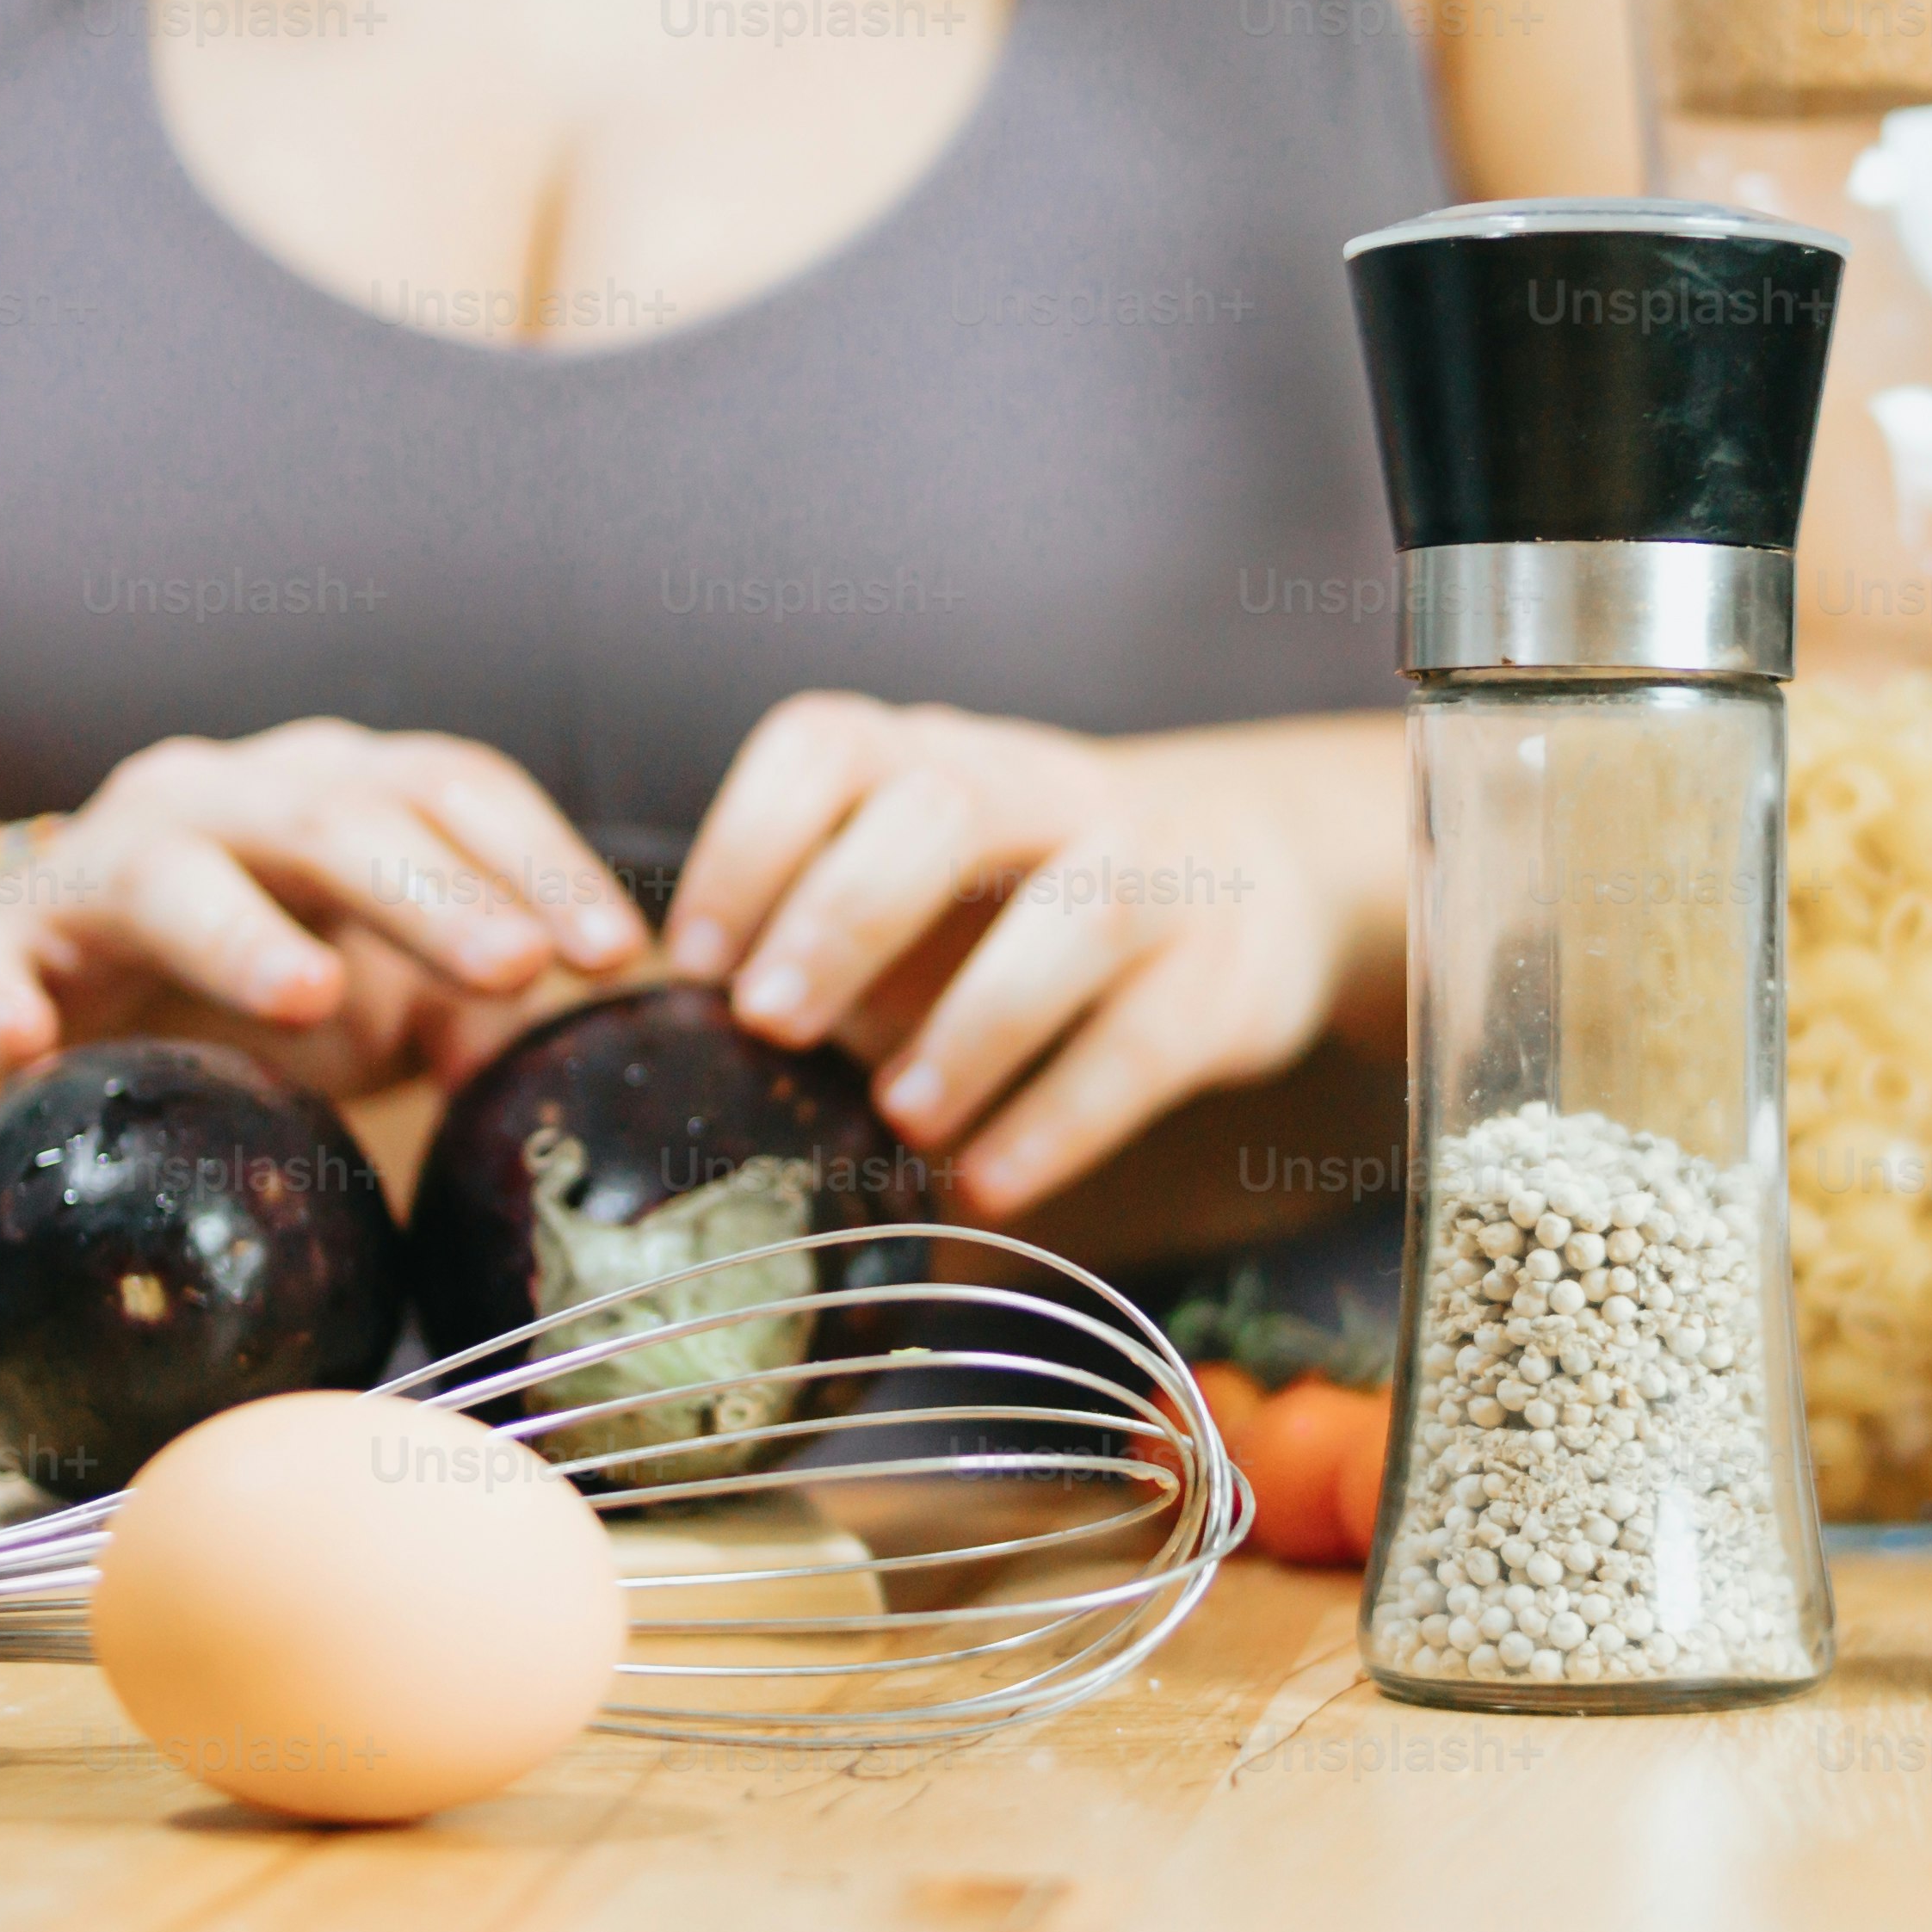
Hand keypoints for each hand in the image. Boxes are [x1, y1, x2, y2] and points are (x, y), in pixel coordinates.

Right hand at [0, 720, 639, 1126]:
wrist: (27, 989)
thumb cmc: (230, 986)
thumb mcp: (367, 998)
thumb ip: (454, 1009)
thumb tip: (535, 1056)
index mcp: (330, 797)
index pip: (451, 794)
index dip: (538, 862)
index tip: (614, 949)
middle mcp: (220, 802)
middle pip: (336, 822)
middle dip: (432, 895)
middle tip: (513, 967)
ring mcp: (96, 864)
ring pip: (171, 874)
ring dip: (242, 932)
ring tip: (308, 994)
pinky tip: (25, 1040)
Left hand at [663, 699, 1377, 1221]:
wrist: (1255, 871)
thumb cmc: (1023, 897)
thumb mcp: (919, 884)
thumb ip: (816, 945)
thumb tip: (676, 1061)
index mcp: (935, 756)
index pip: (829, 746)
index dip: (748, 840)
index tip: (688, 957)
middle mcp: (1044, 789)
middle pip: (946, 803)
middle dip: (847, 912)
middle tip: (770, 1024)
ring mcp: (1152, 871)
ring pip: (1077, 913)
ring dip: (975, 1022)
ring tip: (900, 1119)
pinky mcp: (1221, 975)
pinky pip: (1147, 1042)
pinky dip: (1061, 1118)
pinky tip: (990, 1185)